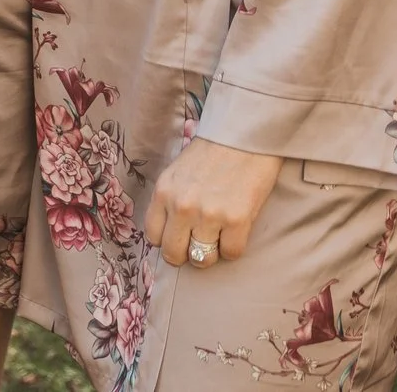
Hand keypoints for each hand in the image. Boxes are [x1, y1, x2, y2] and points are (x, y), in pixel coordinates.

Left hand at [145, 139, 281, 267]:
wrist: (243, 137)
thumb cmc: (210, 154)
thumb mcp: (177, 174)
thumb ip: (170, 200)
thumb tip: (170, 231)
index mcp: (163, 193)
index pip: (153, 236)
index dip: (167, 241)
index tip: (178, 238)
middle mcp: (181, 206)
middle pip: (174, 254)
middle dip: (185, 255)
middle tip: (197, 246)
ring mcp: (209, 215)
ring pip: (202, 259)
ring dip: (210, 253)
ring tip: (218, 238)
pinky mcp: (237, 220)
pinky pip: (231, 253)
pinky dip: (233, 248)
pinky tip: (235, 232)